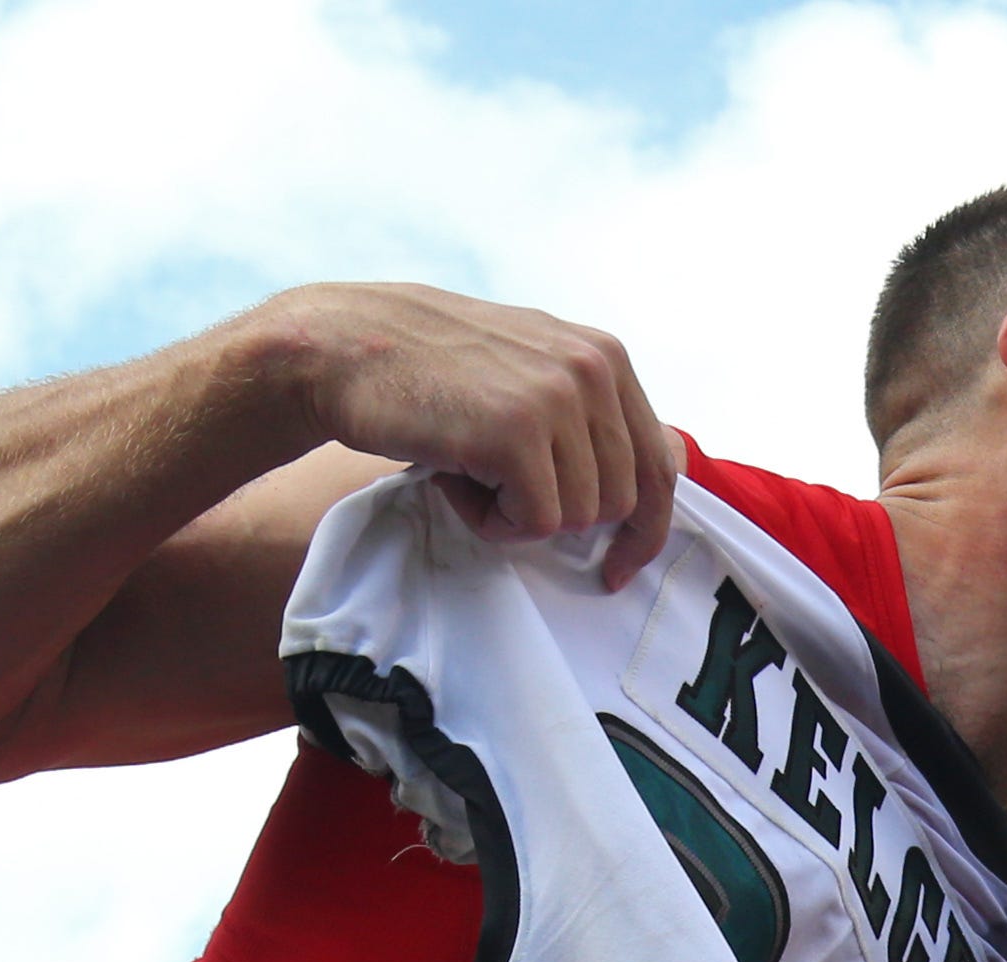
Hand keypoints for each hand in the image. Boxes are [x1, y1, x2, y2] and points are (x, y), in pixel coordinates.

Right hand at [251, 282, 675, 586]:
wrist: (345, 348)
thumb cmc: (435, 374)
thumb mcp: (532, 371)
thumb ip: (592, 415)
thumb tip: (659, 472)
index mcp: (606, 356)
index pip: (660, 465)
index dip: (645, 530)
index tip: (618, 567)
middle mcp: (593, 370)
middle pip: (619, 503)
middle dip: (560, 517)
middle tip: (497, 484)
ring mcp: (557, 399)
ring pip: (577, 518)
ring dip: (518, 516)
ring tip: (469, 468)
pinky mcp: (516, 434)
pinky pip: (536, 524)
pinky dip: (493, 522)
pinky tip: (455, 478)